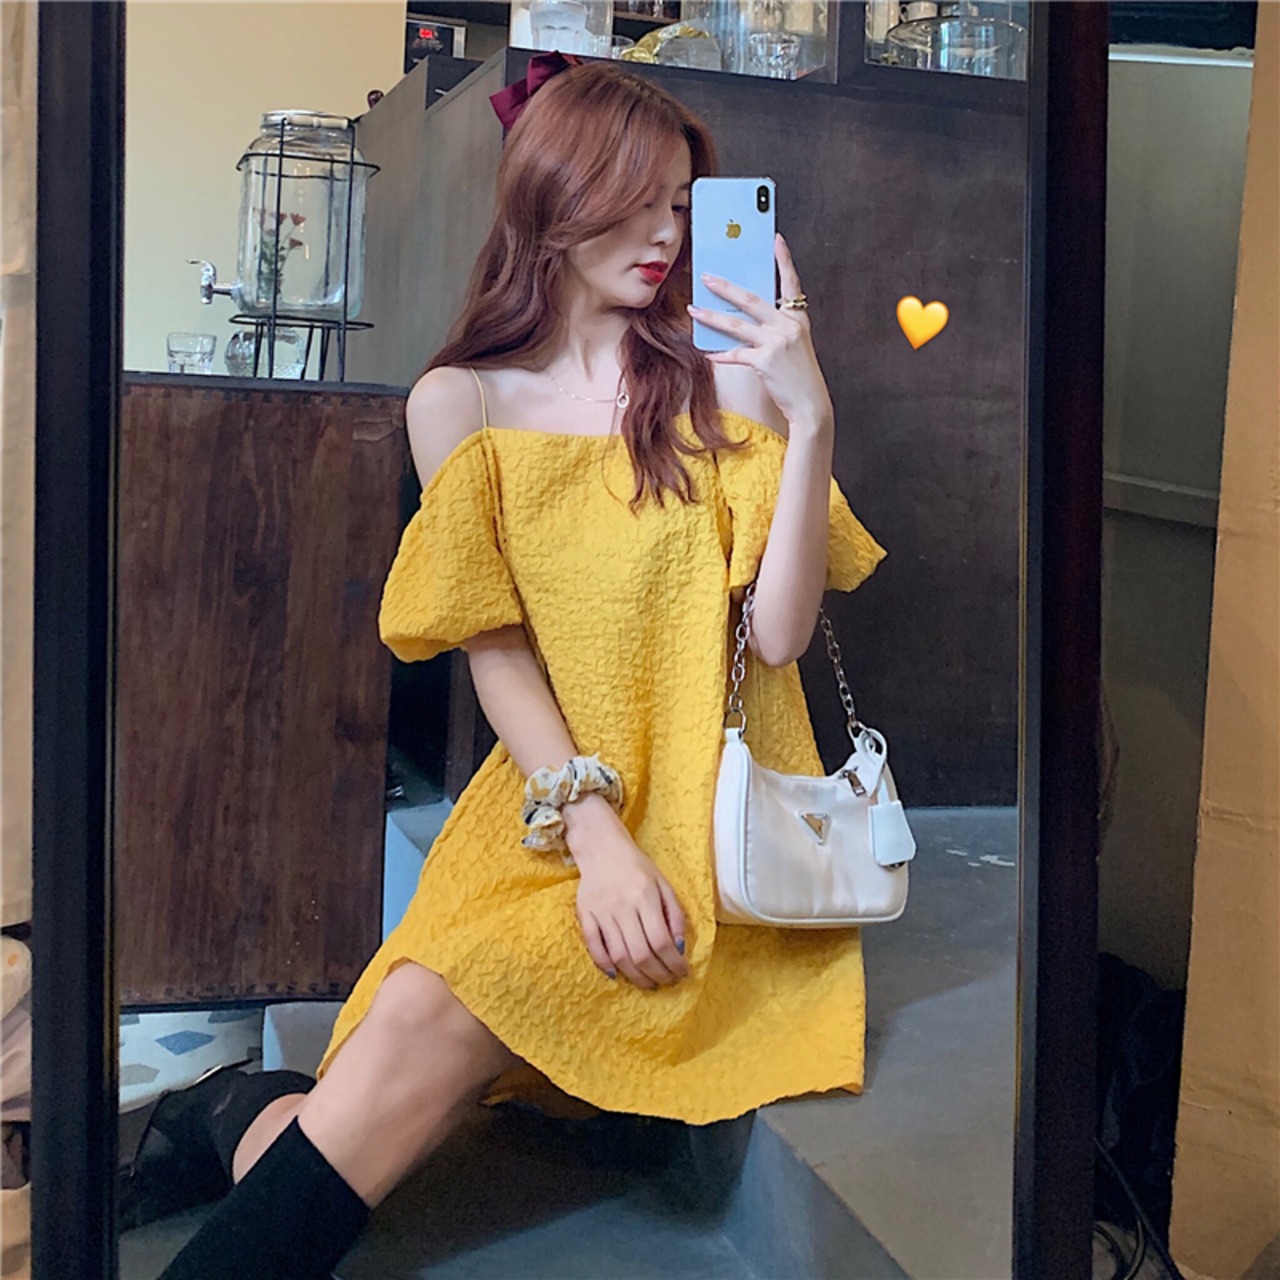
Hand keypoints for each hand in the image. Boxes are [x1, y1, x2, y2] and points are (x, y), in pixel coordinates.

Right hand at [564, 800, 689, 990]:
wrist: (601, 847)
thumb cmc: (637, 867)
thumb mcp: (663, 884)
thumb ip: (675, 914)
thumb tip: (679, 947)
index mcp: (645, 896)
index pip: (661, 941)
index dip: (674, 963)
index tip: (683, 973)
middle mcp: (623, 906)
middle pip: (641, 953)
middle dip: (658, 974)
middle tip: (668, 981)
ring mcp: (601, 911)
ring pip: (619, 955)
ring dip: (636, 976)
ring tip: (650, 983)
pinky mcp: (584, 914)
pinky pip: (593, 946)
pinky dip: (604, 964)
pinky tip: (618, 975)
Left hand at [687, 233, 833, 431]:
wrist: (810, 405)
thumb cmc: (799, 377)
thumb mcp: (794, 346)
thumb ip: (774, 329)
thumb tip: (743, 319)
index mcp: (798, 319)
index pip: (791, 284)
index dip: (784, 260)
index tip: (776, 239)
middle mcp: (788, 326)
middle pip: (752, 300)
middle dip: (726, 287)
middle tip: (707, 277)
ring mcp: (776, 343)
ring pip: (737, 325)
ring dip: (712, 317)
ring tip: (694, 310)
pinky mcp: (764, 361)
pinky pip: (735, 354)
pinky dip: (720, 354)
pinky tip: (708, 353)